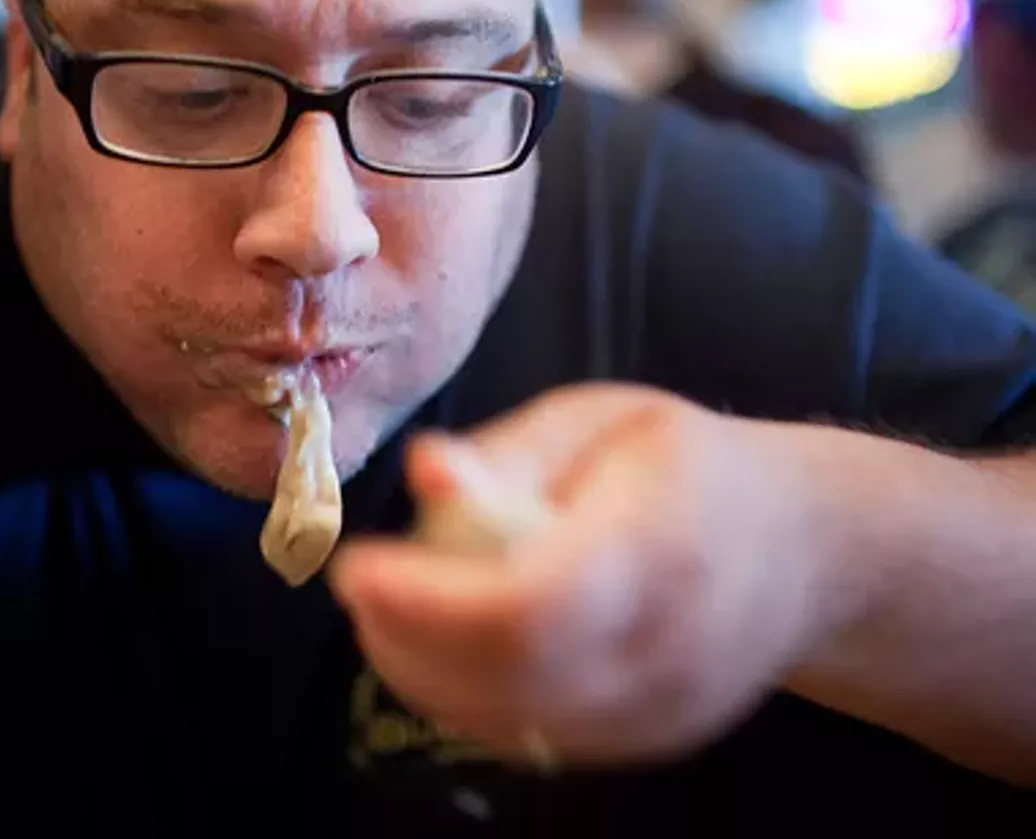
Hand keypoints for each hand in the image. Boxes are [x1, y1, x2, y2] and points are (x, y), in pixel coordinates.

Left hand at [329, 383, 851, 767]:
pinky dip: (462, 696)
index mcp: (659, 547)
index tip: (361, 566)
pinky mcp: (640, 744)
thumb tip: (425, 472)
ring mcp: (658, 711)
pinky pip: (526, 738)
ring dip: (422, 670)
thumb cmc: (689, 467)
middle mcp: (665, 648)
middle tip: (363, 584)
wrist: (803, 551)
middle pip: (506, 678)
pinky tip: (443, 642)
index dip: (428, 598)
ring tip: (395, 605)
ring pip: (506, 721)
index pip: (529, 606)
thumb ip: (508, 452)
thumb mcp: (601, 421)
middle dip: (406, 636)